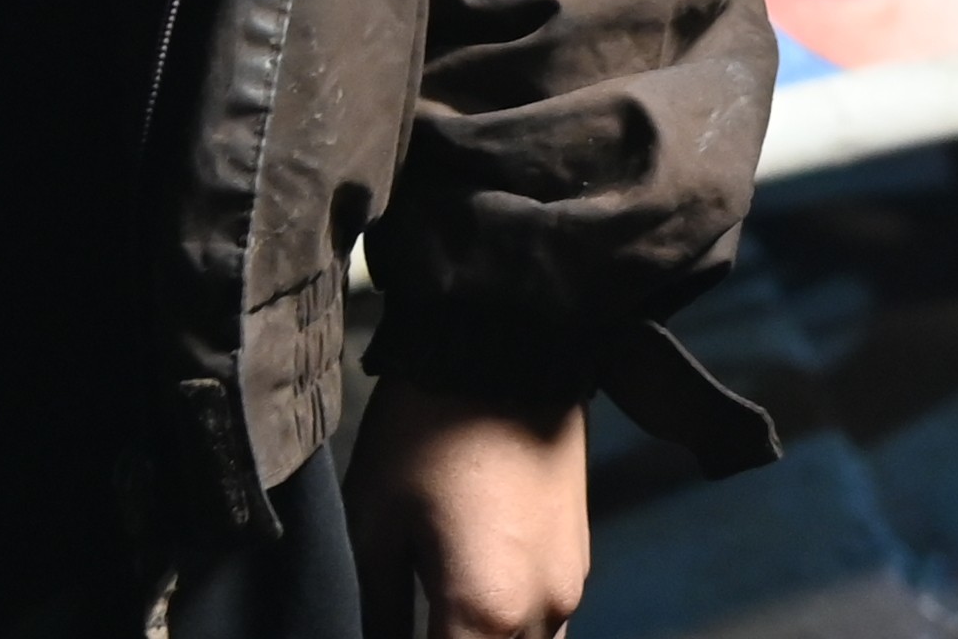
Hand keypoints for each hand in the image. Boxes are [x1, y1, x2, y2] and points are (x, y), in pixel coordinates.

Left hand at [350, 376, 589, 638]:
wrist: (508, 347)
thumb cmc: (427, 433)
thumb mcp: (377, 525)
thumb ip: (380, 611)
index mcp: (485, 614)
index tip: (384, 634)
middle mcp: (542, 614)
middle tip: (415, 619)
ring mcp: (571, 587)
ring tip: (442, 618)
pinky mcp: (580, 558)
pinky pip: (547, 624)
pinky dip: (511, 630)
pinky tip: (474, 602)